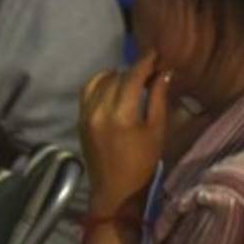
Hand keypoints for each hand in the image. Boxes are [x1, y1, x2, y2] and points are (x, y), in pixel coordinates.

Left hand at [80, 53, 170, 216]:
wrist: (115, 189)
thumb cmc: (143, 163)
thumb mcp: (157, 130)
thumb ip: (158, 98)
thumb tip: (163, 73)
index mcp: (121, 115)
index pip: (131, 78)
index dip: (144, 62)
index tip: (156, 54)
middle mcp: (99, 111)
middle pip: (116, 78)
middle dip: (133, 70)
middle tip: (150, 69)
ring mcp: (85, 115)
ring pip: (99, 82)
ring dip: (116, 75)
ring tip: (132, 77)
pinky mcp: (79, 120)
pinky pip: (87, 92)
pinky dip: (99, 83)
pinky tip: (112, 84)